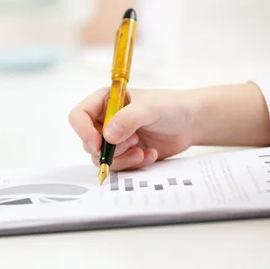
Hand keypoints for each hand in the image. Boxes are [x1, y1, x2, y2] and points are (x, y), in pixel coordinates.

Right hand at [68, 87, 194, 169]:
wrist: (190, 123)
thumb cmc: (170, 107)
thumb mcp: (150, 108)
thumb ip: (127, 119)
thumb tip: (107, 136)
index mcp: (104, 102)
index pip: (79, 116)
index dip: (83, 131)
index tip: (98, 143)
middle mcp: (104, 121)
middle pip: (88, 142)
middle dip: (110, 149)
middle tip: (132, 143)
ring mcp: (114, 139)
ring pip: (101, 158)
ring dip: (122, 159)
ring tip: (141, 151)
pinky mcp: (124, 154)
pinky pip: (118, 166)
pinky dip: (133, 164)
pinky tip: (149, 154)